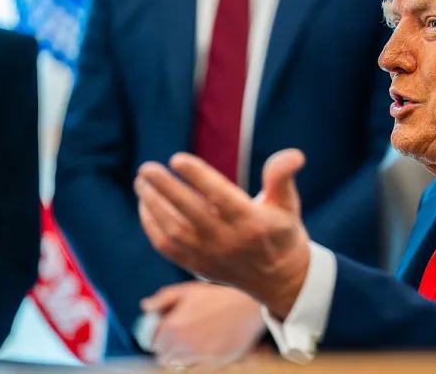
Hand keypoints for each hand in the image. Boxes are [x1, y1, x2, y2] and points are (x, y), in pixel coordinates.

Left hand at [135, 149, 310, 318]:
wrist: (279, 280)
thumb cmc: (281, 232)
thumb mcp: (288, 203)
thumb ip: (282, 177)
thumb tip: (294, 155)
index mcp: (252, 223)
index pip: (220, 197)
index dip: (197, 177)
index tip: (177, 159)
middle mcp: (229, 241)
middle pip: (189, 212)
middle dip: (165, 188)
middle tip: (147, 168)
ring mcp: (210, 256)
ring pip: (173, 230)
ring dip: (153, 205)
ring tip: (141, 182)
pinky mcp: (196, 267)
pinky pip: (167, 247)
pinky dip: (152, 225)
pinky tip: (146, 204)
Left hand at [140, 281, 266, 367]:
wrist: (250, 304)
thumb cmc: (219, 295)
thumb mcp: (189, 290)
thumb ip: (163, 298)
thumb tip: (145, 307)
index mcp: (173, 328)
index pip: (152, 343)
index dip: (157, 336)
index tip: (165, 330)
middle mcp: (183, 346)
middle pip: (163, 358)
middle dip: (167, 348)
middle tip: (178, 336)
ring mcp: (200, 358)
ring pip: (178, 366)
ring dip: (180, 357)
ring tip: (192, 342)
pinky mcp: (215, 364)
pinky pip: (195, 370)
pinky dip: (195, 363)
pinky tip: (204, 348)